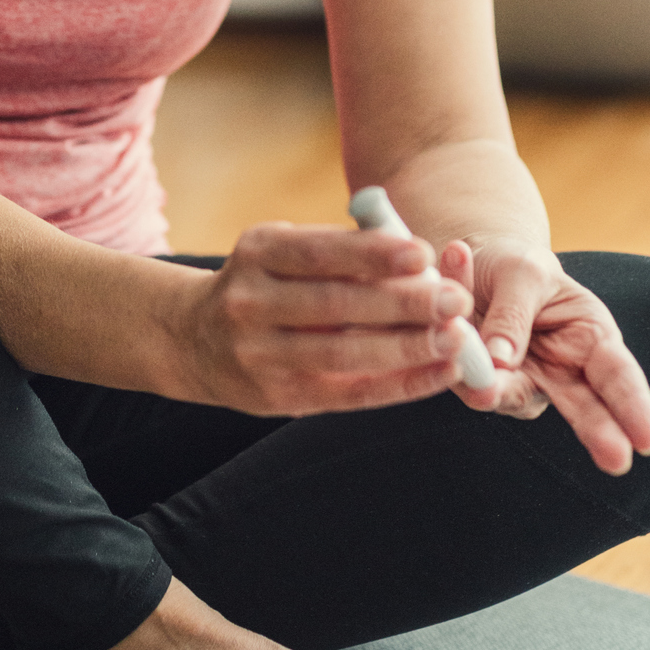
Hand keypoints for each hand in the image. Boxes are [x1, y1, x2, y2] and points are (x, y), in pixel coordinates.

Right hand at [187, 222, 477, 416]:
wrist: (192, 339)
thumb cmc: (265, 284)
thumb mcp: (283, 251)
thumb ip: (341, 254)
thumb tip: (421, 262)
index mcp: (257, 252)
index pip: (320, 252)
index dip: (372, 254)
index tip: (423, 253)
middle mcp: (250, 302)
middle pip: (335, 305)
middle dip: (403, 303)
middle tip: (456, 299)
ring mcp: (258, 354)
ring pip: (343, 354)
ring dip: (407, 348)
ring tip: (455, 338)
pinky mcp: (275, 397)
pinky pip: (348, 394)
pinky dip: (400, 384)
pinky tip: (439, 373)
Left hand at [439, 239, 649, 474]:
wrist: (473, 262)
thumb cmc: (517, 267)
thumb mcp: (523, 272)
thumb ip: (513, 314)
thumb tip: (500, 364)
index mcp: (591, 335)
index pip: (618, 375)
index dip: (635, 408)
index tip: (647, 441)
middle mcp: (564, 370)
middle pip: (586, 407)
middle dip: (599, 433)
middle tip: (616, 462)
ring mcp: (523, 382)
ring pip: (516, 399)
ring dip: (500, 392)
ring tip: (484, 383)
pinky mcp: (483, 385)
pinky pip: (468, 378)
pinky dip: (458, 354)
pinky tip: (454, 319)